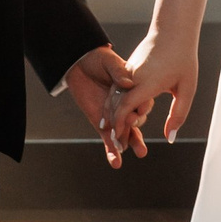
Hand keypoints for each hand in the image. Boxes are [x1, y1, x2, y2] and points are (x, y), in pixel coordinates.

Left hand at [63, 44, 142, 168]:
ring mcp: (115, 117)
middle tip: (142, 135)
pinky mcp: (101, 124)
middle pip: (137, 121)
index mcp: (134, 90)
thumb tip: (129, 82)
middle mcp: (127, 106)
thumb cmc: (97, 59)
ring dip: (132, 143)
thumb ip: (118, 71)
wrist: (78, 63)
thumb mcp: (109, 61)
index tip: (138, 112)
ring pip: (126, 134)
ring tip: (141, 152)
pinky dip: (112, 151)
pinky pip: (108, 140)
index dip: (141, 109)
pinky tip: (116, 162)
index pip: (142, 103)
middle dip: (140, 130)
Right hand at [106, 29, 200, 148]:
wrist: (173, 30)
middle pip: (115, 104)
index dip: (120, 125)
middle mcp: (133, 76)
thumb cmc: (183, 59)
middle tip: (114, 143)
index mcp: (148, 82)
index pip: (127, 106)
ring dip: (111, 114)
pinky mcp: (128, 68)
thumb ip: (178, 115)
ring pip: (113, 96)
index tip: (118, 139)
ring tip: (112, 132)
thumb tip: (171, 138)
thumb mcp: (187, 89)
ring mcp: (129, 71)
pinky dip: (114, 102)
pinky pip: (116, 88)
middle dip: (114, 125)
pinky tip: (115, 113)